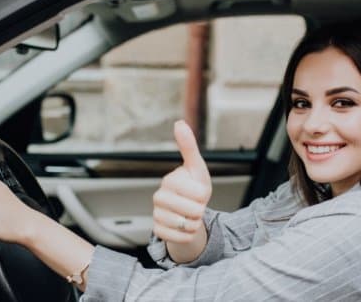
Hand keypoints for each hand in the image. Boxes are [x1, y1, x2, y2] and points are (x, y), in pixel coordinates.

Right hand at [152, 120, 211, 243]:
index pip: (198, 193)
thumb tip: (179, 122)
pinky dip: (188, 236)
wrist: (187, 212)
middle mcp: (158, 197)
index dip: (204, 195)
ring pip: (187, 226)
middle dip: (201, 211)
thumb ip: (189, 146)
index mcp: (169, 181)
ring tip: (189, 216)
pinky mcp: (158, 231)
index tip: (198, 191)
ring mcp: (156, 215)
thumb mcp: (196, 168)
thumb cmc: (193, 187)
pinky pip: (181, 238)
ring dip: (195, 223)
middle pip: (194, 211)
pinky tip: (183, 227)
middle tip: (194, 205)